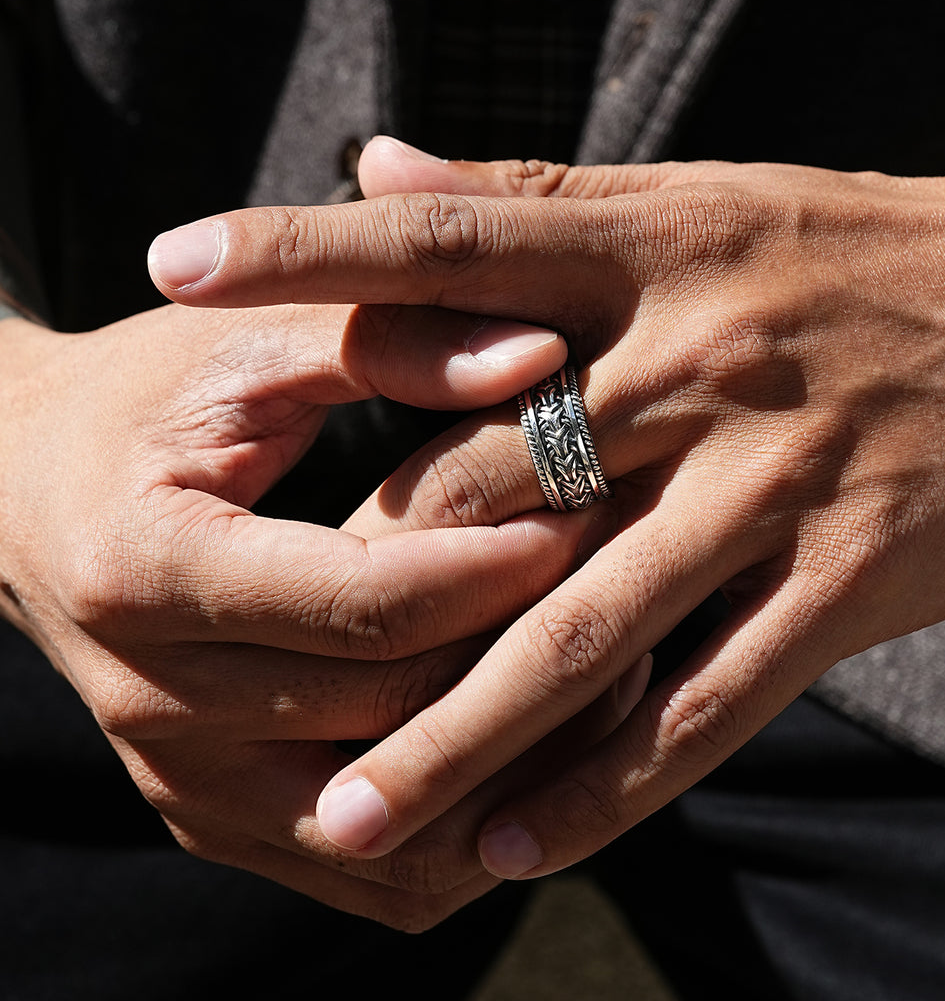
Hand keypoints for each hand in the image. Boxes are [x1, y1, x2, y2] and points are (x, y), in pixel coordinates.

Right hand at [0, 298, 610, 925]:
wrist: (28, 497)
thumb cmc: (145, 402)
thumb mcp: (246, 349)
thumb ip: (387, 342)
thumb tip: (542, 358)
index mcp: (147, 573)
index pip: (364, 604)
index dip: (494, 567)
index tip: (584, 513)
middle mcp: (151, 703)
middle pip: (391, 714)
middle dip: (524, 653)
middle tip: (619, 582)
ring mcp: (181, 784)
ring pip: (394, 821)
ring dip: (516, 755)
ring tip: (604, 665)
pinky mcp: (215, 820)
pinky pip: (369, 868)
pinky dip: (465, 818)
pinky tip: (534, 734)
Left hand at [149, 138, 944, 880]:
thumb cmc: (863, 253)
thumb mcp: (701, 198)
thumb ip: (534, 198)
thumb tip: (379, 165)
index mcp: (653, 253)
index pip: (448, 245)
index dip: (304, 249)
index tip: (175, 262)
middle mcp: (695, 366)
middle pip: (483, 479)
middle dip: (366, 573)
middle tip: (254, 652)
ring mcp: (770, 483)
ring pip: (581, 625)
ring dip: (456, 733)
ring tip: (350, 819)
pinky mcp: (845, 580)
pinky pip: (705, 701)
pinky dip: (607, 780)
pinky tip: (518, 842)